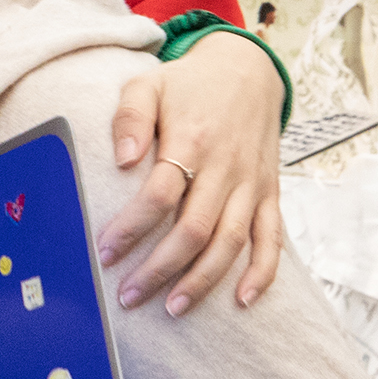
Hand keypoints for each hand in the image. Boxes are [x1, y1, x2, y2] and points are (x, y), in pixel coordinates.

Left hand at [97, 30, 287, 314]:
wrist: (248, 71)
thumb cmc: (188, 84)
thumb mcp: (149, 84)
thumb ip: (130, 117)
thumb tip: (122, 160)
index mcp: (192, 141)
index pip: (159, 195)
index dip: (131, 228)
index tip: (105, 252)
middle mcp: (226, 167)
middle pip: (195, 228)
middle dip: (161, 268)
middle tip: (130, 295)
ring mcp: (251, 183)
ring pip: (231, 241)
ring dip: (203, 279)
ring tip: (173, 307)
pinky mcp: (269, 192)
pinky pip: (272, 237)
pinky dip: (262, 272)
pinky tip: (242, 300)